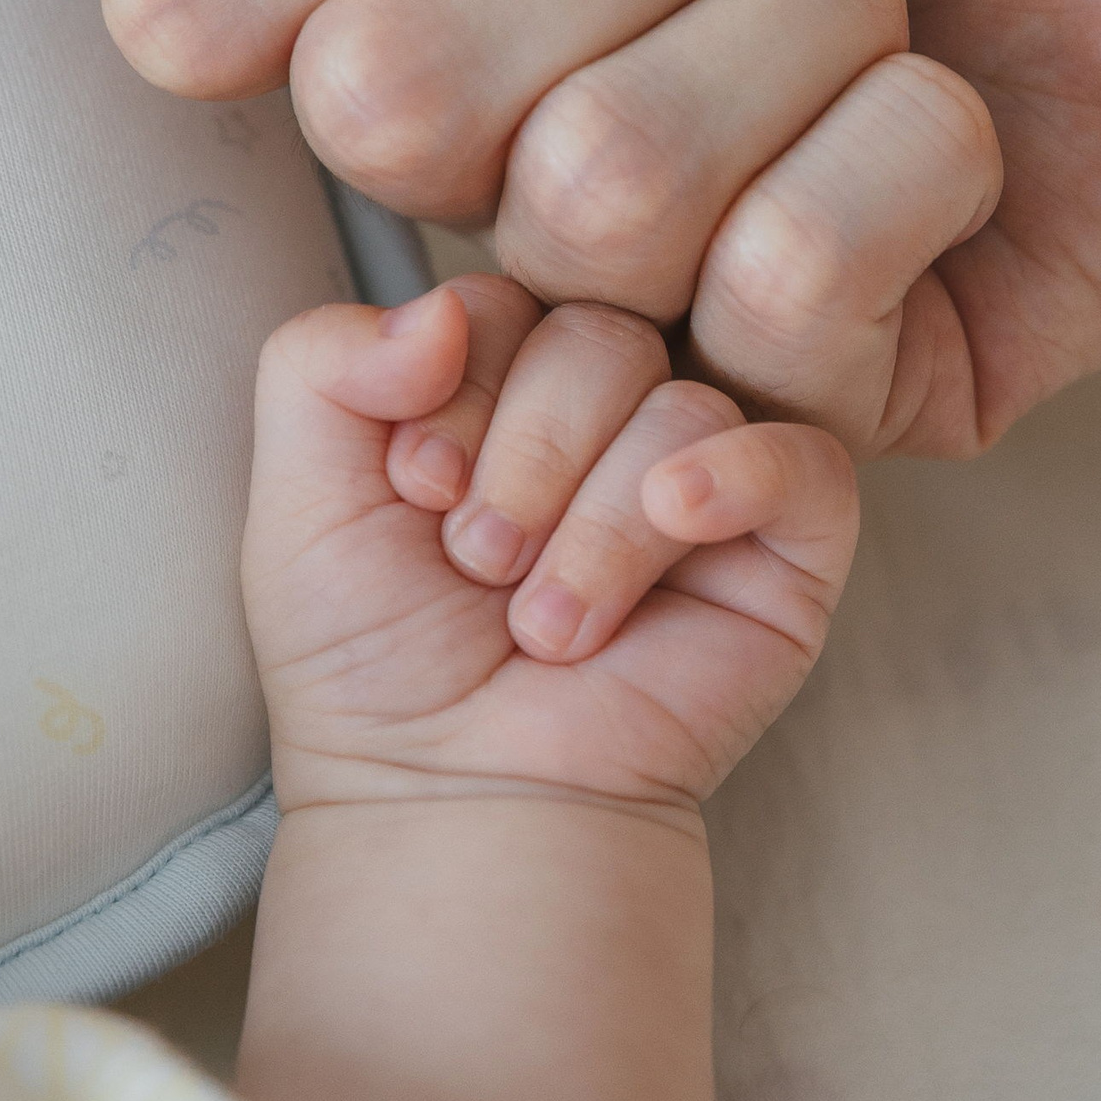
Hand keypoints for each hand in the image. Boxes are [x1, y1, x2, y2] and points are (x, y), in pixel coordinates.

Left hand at [245, 277, 857, 824]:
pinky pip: (802, 459)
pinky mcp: (792, 550)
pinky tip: (679, 523)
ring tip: (547, 627)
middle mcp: (613, 415)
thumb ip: (319, 360)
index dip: (457, 388)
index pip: (505, 302)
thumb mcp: (299, 494)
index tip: (419, 490)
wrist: (455, 798)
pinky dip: (737, 475)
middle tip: (480, 568)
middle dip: (525, 457)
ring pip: (683, 405)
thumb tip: (439, 307)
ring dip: (596, 527)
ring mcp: (709, 476)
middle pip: (600, 337)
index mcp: (509, 382)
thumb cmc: (379, 663)